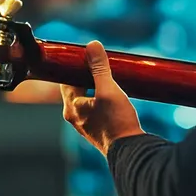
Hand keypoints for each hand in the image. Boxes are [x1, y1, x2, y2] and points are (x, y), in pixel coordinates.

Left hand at [60, 41, 145, 155]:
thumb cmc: (116, 121)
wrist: (129, 149)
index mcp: (72, 106)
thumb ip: (99, 68)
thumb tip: (92, 45)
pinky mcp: (97, 129)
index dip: (74, 67)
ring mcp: (85, 125)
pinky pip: (93, 109)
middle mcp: (74, 117)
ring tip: (108, 79)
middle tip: (99, 65)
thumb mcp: (108, 89)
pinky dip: (99, 99)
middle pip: (75, 89)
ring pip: (85, 99)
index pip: (66, 80)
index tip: (86, 57)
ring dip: (93, 88)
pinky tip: (112, 97)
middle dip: (85, 77)